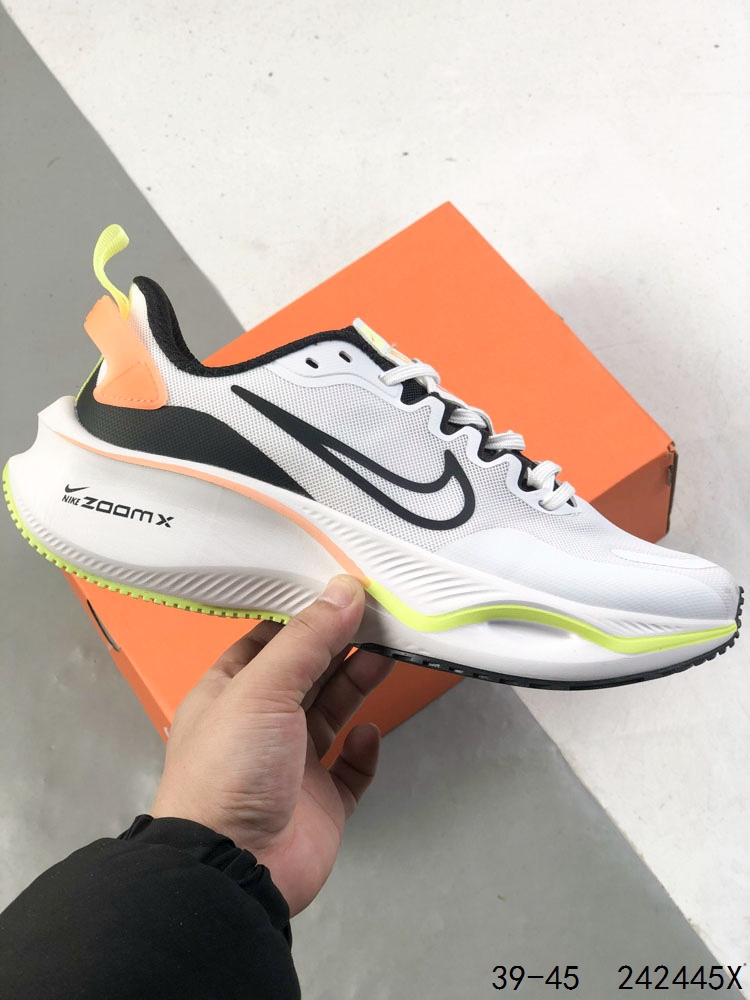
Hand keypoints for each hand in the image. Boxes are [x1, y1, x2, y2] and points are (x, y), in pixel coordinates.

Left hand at [150, 575, 393, 914]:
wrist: (233, 869)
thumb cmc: (229, 770)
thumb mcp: (263, 688)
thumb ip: (308, 639)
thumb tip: (344, 589)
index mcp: (231, 693)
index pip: (269, 641)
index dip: (304, 615)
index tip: (342, 590)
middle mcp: (260, 725)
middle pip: (308, 673)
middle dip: (341, 644)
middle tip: (380, 617)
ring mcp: (292, 766)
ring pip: (333, 713)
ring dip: (358, 683)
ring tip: (389, 654)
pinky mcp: (322, 804)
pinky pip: (350, 769)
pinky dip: (363, 750)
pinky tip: (366, 734)